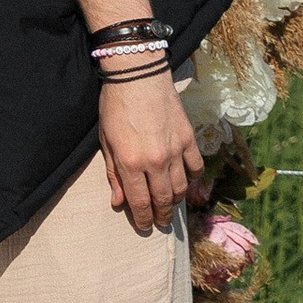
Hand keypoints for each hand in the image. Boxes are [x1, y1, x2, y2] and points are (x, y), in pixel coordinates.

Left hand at [99, 67, 201, 233]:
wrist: (138, 75)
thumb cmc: (115, 106)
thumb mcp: (106, 141)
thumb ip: (113, 174)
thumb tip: (118, 202)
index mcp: (131, 163)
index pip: (140, 203)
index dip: (142, 219)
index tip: (143, 227)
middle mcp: (155, 161)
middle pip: (163, 200)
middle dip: (161, 216)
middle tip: (159, 223)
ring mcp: (175, 151)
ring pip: (181, 187)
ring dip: (175, 201)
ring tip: (170, 206)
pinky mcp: (189, 139)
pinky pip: (196, 167)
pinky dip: (193, 179)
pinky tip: (187, 183)